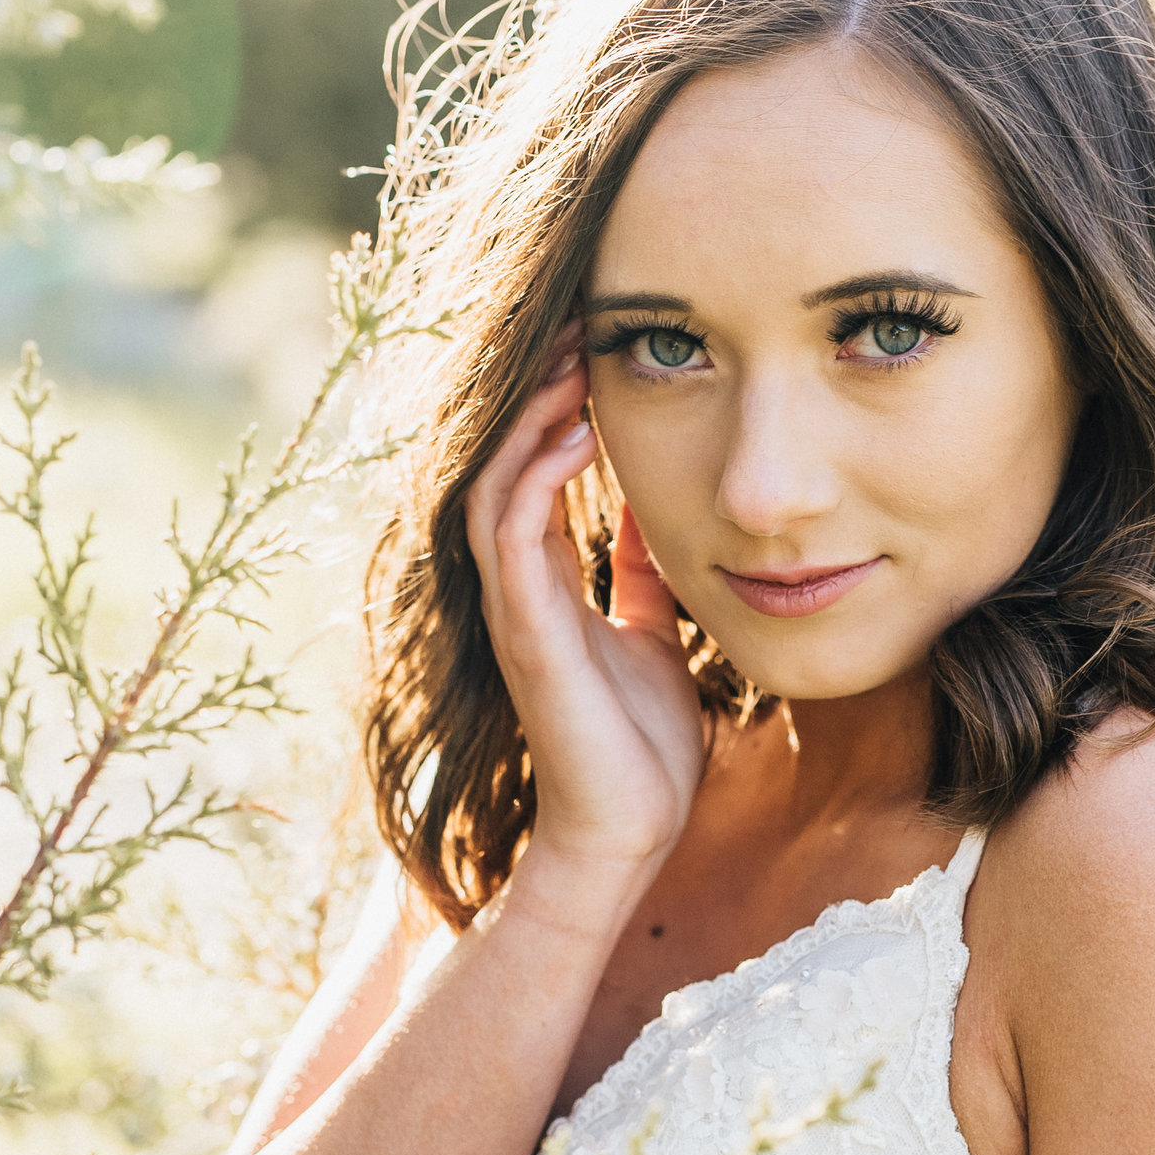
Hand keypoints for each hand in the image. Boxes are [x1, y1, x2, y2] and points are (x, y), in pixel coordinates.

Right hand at [464, 334, 707, 902]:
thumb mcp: (654, 634)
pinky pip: (511, 531)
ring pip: (495, 481)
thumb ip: (642, 578)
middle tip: (582, 323)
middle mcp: (519, 585)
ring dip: (531, 418)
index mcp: (548, 581)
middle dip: (537, 389)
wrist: (630, 831)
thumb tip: (659, 518)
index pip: (536, 468)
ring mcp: (515, 606)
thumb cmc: (643, 745)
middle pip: (504, 459)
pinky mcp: (524, 632)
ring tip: (574, 359)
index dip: (560, 406)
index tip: (601, 348)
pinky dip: (540, 476)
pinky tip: (579, 435)